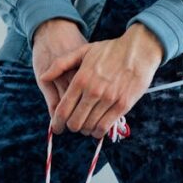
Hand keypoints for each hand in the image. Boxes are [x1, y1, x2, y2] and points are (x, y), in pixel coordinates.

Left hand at [41, 23, 163, 137]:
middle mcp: (93, 91)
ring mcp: (109, 99)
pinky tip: (97, 129)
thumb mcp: (83, 51)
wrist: (139, 50)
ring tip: (85, 126)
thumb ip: (61, 64)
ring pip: (90, 126)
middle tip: (72, 126)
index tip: (57, 127)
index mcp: (81, 79)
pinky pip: (105, 126)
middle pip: (75, 122)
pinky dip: (98, 132)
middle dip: (71, 127)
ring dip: (85, 130)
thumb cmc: (110, 50)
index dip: (57, 122)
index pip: (63, 109)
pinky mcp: (123, 105)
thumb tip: (43, 77)